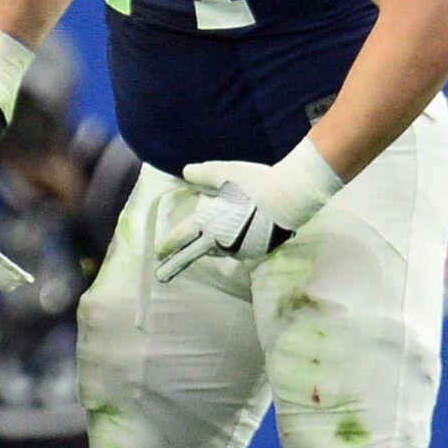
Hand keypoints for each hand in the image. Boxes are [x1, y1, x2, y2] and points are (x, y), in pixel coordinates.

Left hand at [152, 147, 342, 282]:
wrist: (289, 198)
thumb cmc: (255, 184)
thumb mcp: (225, 174)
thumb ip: (202, 175)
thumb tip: (185, 172)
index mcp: (209, 223)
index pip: (182, 236)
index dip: (168, 244)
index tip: (158, 252)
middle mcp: (219, 240)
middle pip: (192, 255)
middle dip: (175, 265)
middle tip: (160, 275)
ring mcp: (237, 248)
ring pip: (217, 251)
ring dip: (208, 249)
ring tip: (202, 246)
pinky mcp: (254, 251)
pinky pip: (236, 250)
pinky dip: (231, 245)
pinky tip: (234, 238)